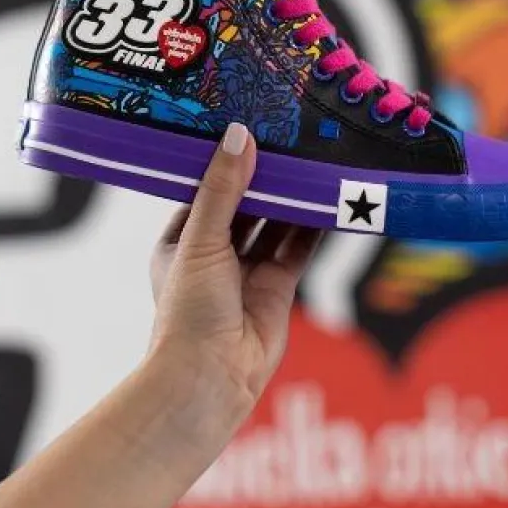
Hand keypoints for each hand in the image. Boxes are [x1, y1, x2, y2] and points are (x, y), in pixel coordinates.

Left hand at [149, 123, 322, 430]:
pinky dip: (313, 225)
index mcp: (181, 240)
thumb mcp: (200, 239)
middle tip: (287, 137)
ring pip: (273, 222)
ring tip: (310, 160)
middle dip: (263, 176)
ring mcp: (247, 270)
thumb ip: (223, 189)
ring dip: (290, 197)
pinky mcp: (278, 287)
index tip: (246, 127)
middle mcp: (213, 253)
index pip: (206, 188)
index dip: (225, 161)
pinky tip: (327, 198)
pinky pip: (297, 247)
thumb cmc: (188, 313)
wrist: (211, 380)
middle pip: (243, 203)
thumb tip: (238, 136)